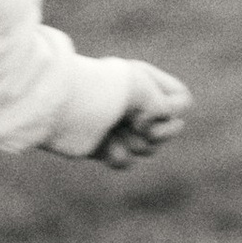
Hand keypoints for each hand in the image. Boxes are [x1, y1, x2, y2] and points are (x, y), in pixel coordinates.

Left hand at [69, 60, 192, 168]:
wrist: (60, 106)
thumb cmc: (103, 92)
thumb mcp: (144, 89)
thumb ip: (165, 107)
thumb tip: (158, 127)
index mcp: (145, 82)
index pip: (181, 100)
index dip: (175, 111)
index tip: (156, 110)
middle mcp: (133, 102)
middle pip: (169, 130)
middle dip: (158, 134)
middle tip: (138, 126)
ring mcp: (118, 125)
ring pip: (148, 148)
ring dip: (137, 144)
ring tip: (116, 133)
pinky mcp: (102, 146)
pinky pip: (126, 160)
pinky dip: (119, 156)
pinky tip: (105, 146)